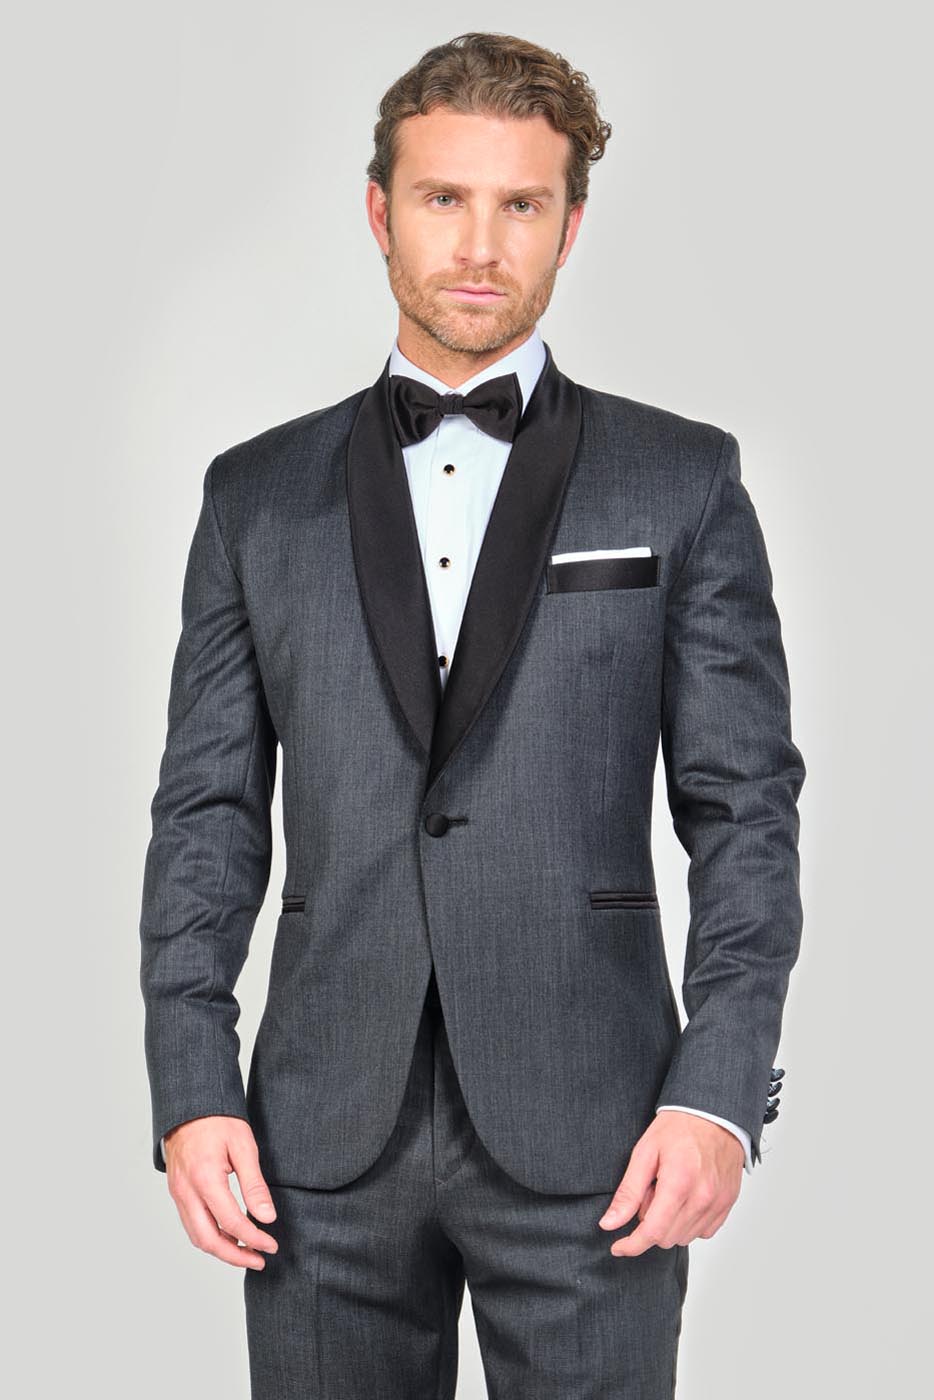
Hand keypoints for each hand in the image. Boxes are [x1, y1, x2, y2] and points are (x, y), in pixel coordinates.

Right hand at [163, 1115, 278, 1269]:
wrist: (190, 1104)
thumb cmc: (218, 1120)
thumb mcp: (244, 1146)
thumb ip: (254, 1185)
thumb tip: (267, 1217)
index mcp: (205, 1179)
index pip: (232, 1222)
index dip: (254, 1239)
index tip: (272, 1245)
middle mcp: (186, 1191)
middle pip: (208, 1240)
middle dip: (235, 1256)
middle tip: (259, 1260)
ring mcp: (178, 1193)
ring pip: (196, 1236)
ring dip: (221, 1249)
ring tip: (246, 1251)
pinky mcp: (176, 1192)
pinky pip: (190, 1224)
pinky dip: (209, 1236)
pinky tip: (228, 1234)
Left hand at [597, 1112, 744, 1254]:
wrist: (714, 1114)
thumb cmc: (679, 1127)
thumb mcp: (644, 1152)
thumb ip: (628, 1192)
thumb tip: (610, 1223)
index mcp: (678, 1183)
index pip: (653, 1232)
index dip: (631, 1245)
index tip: (618, 1247)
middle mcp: (702, 1197)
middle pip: (667, 1237)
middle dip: (650, 1223)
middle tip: (650, 1191)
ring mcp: (718, 1203)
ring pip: (684, 1237)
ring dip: (670, 1223)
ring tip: (669, 1190)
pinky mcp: (728, 1204)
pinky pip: (703, 1231)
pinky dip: (689, 1222)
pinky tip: (685, 1198)